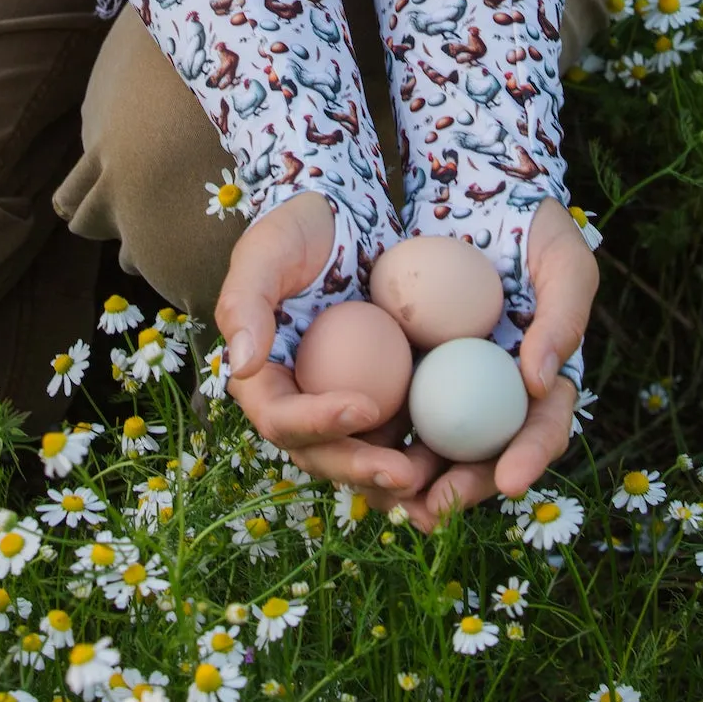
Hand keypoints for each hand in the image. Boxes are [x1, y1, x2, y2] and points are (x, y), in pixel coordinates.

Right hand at [213, 192, 434, 495]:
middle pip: (324, 454)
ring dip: (396, 480)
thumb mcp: (266, 250)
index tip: (365, 406)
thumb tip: (243, 364)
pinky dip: (426, 455)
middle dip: (362, 470)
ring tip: (437, 485)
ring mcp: (344, 403)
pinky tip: (460, 462)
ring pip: (364, 458)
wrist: (347, 216)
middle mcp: (301, 402)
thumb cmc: (300, 228)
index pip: (282, 417)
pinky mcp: (385, 396)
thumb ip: (246, 302)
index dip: (319, 422)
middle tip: (405, 474)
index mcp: (264, 379)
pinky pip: (402, 435)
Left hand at [365, 197, 597, 532]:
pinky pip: (392, 409)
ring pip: (435, 445)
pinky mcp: (403, 367)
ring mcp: (449, 380)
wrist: (469, 185)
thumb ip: (565, 316)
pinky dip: (377, 437)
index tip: (507, 479)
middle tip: (434, 507)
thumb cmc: (532, 223)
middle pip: (485, 455)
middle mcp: (495, 389)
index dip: (530, 457)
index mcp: (541, 376)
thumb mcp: (563, 259)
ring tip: (393, 502)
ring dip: (415, 480)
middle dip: (462, 490)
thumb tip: (537, 381)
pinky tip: (355, 454)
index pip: (541, 428)